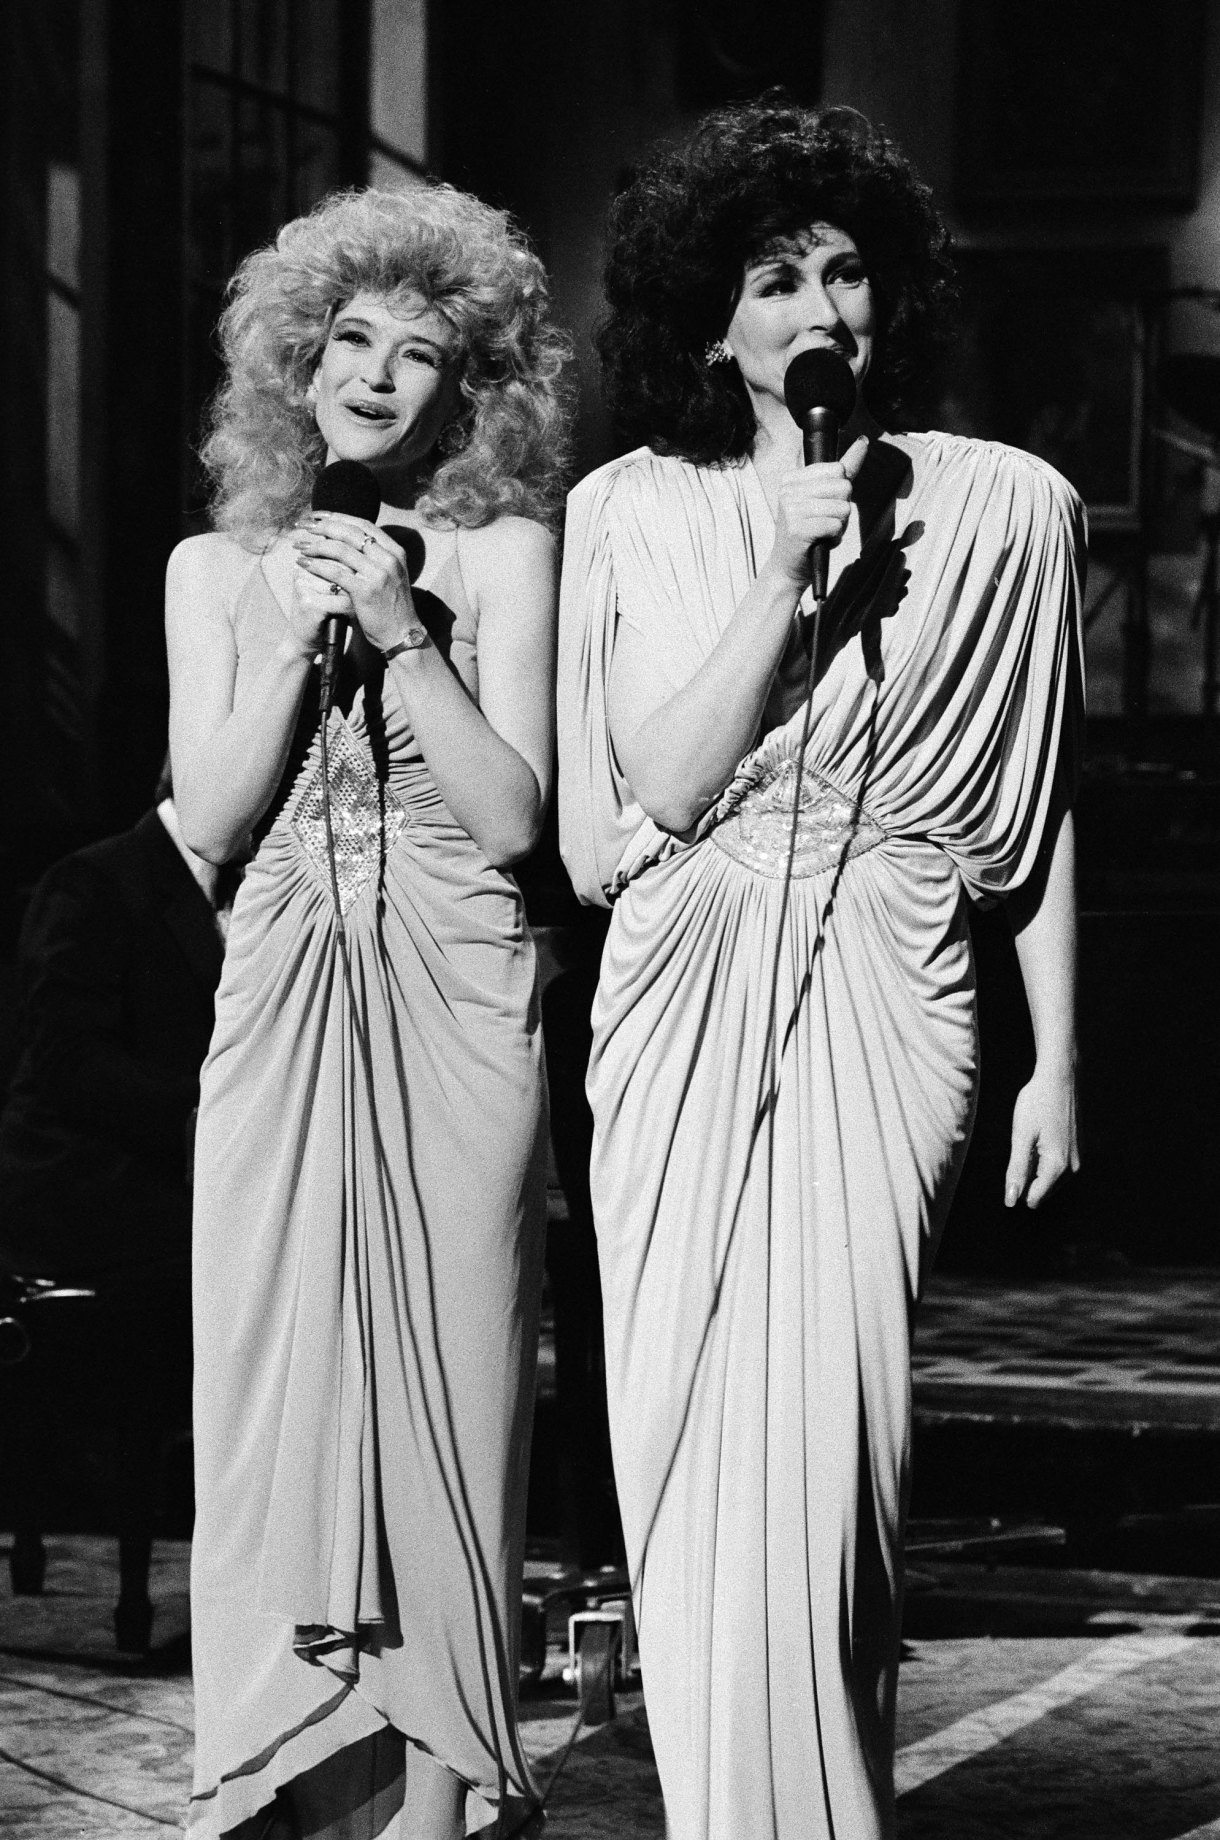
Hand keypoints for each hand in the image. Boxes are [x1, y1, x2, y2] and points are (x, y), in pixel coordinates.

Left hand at [290, 513, 424, 653]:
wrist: (403, 635)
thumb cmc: (392, 606)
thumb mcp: (391, 575)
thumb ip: (376, 557)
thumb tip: (350, 538)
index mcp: (395, 551)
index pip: (363, 524)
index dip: (338, 516)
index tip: (319, 516)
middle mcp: (389, 559)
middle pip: (349, 532)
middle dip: (322, 526)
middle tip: (304, 527)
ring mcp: (378, 574)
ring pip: (340, 550)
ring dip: (315, 546)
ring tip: (300, 547)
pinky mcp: (365, 591)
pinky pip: (335, 572)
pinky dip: (316, 566)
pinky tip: (303, 564)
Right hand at [766, 434, 869, 591]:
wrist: (788, 568)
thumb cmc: (810, 533)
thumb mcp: (825, 498)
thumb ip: (845, 470)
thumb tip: (863, 441)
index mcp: (792, 478)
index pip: (838, 469)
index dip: (840, 492)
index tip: (822, 507)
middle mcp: (788, 490)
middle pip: (844, 486)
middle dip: (842, 509)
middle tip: (823, 522)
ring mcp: (791, 509)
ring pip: (843, 507)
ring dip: (839, 525)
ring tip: (822, 533)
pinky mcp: (797, 529)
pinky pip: (836, 525)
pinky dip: (834, 537)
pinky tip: (820, 542)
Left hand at [1004, 1061, 1079, 1208]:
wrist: (1061, 1078)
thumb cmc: (1037, 1103)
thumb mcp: (1021, 1136)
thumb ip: (1016, 1170)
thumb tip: (1011, 1201)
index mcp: (1058, 1166)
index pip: (1034, 1199)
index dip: (1017, 1186)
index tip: (1015, 1160)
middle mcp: (1074, 1168)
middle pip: (1042, 1191)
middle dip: (1028, 1175)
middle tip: (1026, 1144)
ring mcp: (1079, 1160)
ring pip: (1049, 1180)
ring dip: (1036, 1166)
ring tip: (1035, 1138)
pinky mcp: (1079, 1151)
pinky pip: (1057, 1167)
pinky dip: (1045, 1158)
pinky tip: (1043, 1135)